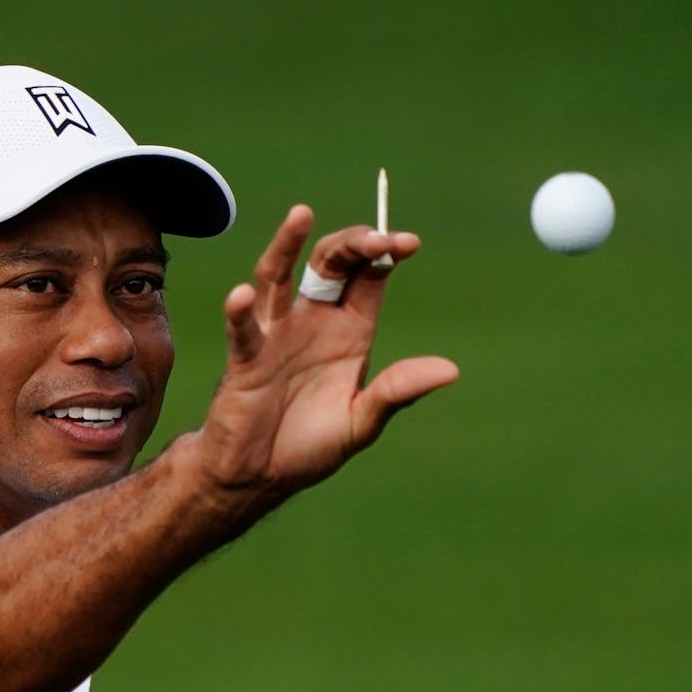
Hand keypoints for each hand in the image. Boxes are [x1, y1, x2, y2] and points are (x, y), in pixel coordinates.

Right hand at [194, 205, 457, 502]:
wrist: (260, 476)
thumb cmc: (310, 445)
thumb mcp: (363, 420)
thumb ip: (399, 391)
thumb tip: (451, 370)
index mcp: (349, 330)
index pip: (370, 275)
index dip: (386, 252)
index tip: (407, 243)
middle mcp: (312, 321)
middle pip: (330, 264)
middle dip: (353, 244)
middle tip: (376, 239)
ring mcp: (275, 335)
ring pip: (278, 277)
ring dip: (287, 245)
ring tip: (302, 215)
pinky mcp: (244, 359)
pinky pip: (243, 330)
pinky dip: (240, 311)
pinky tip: (242, 296)